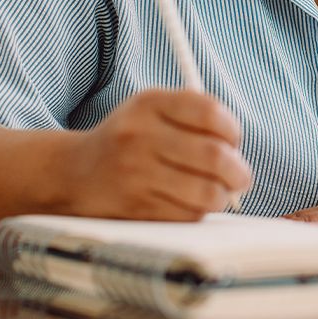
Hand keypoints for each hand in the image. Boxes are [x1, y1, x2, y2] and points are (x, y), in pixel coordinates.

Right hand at [60, 89, 249, 221]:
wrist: (75, 172)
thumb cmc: (129, 140)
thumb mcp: (152, 111)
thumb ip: (194, 117)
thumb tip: (237, 149)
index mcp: (148, 103)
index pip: (209, 112)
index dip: (232, 130)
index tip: (234, 141)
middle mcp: (139, 136)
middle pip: (214, 156)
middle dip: (239, 171)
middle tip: (242, 177)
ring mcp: (136, 174)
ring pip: (207, 191)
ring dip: (223, 195)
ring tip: (220, 192)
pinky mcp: (136, 207)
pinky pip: (188, 214)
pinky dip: (199, 211)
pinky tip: (192, 203)